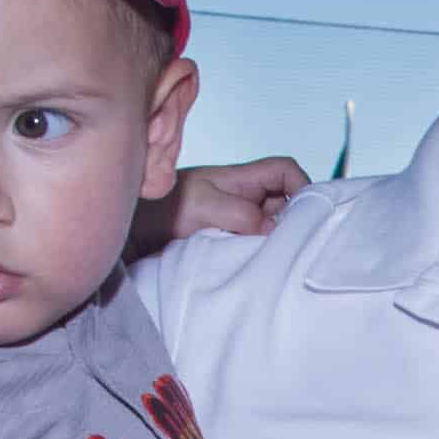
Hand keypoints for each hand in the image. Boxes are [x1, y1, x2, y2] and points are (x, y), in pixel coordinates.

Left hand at [136, 156, 309, 257]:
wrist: (133, 233)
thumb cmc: (163, 210)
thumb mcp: (202, 206)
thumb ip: (238, 213)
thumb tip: (272, 228)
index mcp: (242, 179)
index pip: (285, 171)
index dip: (302, 185)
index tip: (305, 213)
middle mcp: (245, 198)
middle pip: (285, 203)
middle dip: (291, 221)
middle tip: (285, 244)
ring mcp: (238, 222)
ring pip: (273, 228)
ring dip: (275, 243)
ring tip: (268, 258)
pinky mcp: (230, 244)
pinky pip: (257, 247)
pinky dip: (260, 257)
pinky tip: (256, 267)